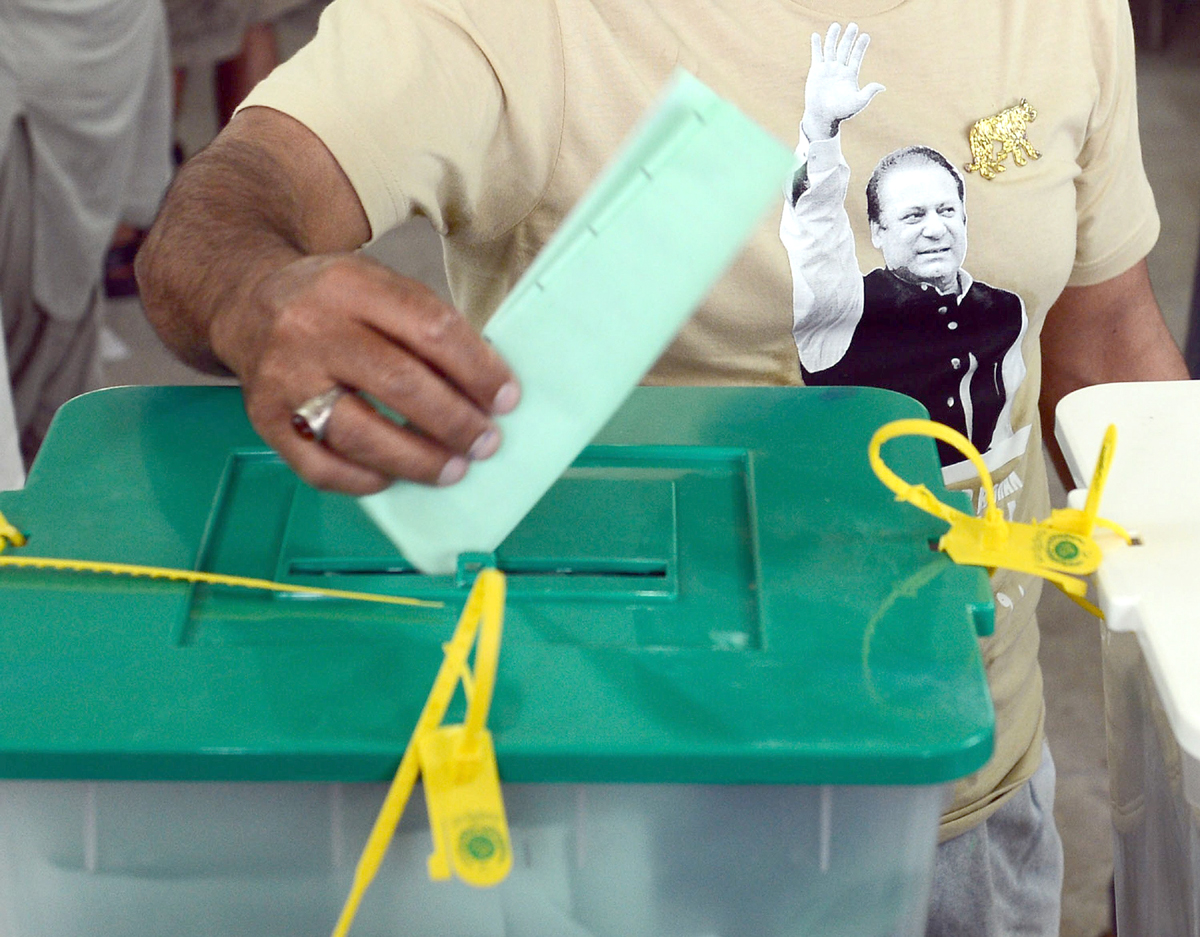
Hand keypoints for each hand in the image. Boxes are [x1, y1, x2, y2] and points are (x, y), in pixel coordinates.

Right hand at [215, 252, 519, 494]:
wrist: (246, 303)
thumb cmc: (332, 302)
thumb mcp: (377, 288)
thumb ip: (425, 328)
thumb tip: (483, 391)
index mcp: (350, 285)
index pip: (429, 329)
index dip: (477, 369)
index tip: (506, 398)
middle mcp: (311, 329)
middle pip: (400, 383)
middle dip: (455, 422)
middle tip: (486, 442)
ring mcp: (284, 379)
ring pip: (361, 434)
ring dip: (418, 460)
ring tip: (453, 469)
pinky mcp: (265, 421)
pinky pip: (321, 468)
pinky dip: (365, 480)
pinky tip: (394, 478)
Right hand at [801, 23, 884, 141]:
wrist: (823, 117)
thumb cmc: (841, 112)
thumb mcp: (858, 102)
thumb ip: (868, 92)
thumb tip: (882, 86)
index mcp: (850, 75)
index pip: (856, 56)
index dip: (860, 46)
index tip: (865, 36)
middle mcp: (839, 69)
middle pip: (845, 49)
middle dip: (849, 37)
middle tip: (853, 26)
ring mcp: (827, 69)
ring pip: (831, 49)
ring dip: (833, 37)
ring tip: (836, 25)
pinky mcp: (816, 71)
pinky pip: (817, 55)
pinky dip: (816, 45)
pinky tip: (816, 36)